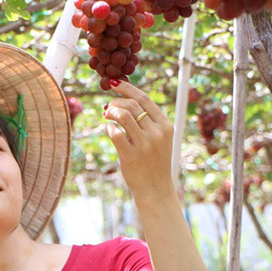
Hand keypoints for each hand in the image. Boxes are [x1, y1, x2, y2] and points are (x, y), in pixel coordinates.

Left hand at [102, 80, 174, 197]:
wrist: (156, 187)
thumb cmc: (153, 160)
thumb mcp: (158, 137)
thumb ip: (145, 120)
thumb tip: (122, 99)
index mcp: (165, 125)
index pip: (144, 99)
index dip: (127, 88)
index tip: (113, 83)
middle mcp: (156, 133)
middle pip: (132, 105)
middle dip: (116, 102)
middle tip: (108, 107)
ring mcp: (145, 144)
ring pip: (123, 116)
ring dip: (111, 112)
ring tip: (107, 116)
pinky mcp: (131, 155)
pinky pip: (115, 134)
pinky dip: (109, 128)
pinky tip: (109, 130)